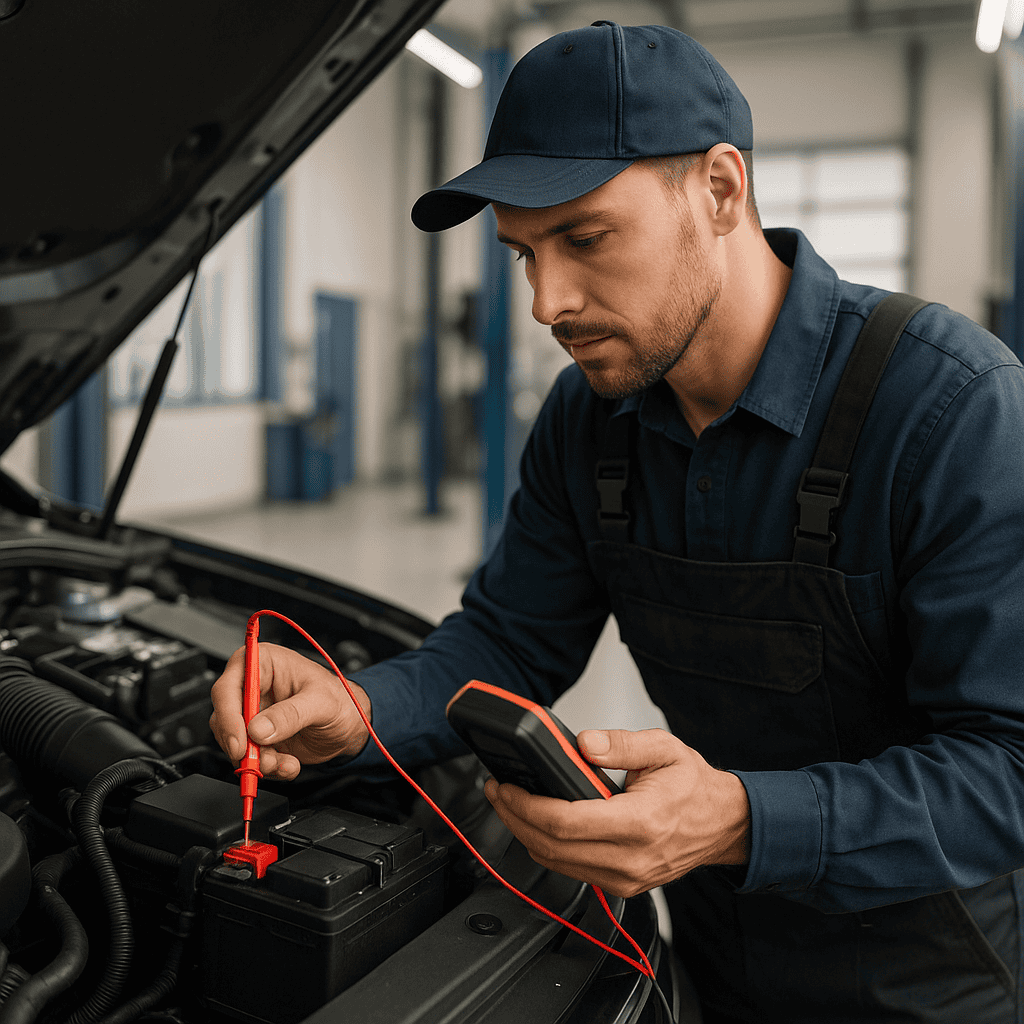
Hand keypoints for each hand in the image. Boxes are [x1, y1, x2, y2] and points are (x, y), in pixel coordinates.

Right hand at [209, 642, 371, 780]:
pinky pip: (249, 759)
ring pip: (234, 743)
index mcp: (264, 663)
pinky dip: (267, 768)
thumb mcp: (321, 702)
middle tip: (261, 760)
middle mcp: (253, 688)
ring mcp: (254, 715)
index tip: (240, 741)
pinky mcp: (258, 739)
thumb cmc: (339, 700)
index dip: (228, 716)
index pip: (228, 687)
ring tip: (284, 762)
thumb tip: (259, 729)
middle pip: (224, 719)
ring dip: (257, 761)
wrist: (349, 725)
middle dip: (242, 745)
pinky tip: (289, 764)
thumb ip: (291, 714)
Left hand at [483, 728, 749, 897]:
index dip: (526, 805)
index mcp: (640, 822)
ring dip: (524, 834)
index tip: (507, 786)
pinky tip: (536, 823)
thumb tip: (584, 741)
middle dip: (514, 817)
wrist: (724, 824)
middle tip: (497, 790)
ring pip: (556, 863)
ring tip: (509, 803)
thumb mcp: (664, 748)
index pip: (566, 822)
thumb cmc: (695, 788)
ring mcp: (625, 877)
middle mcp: (630, 858)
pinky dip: (546, 847)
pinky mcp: (621, 884)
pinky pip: (571, 870)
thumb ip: (622, 744)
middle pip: (551, 846)